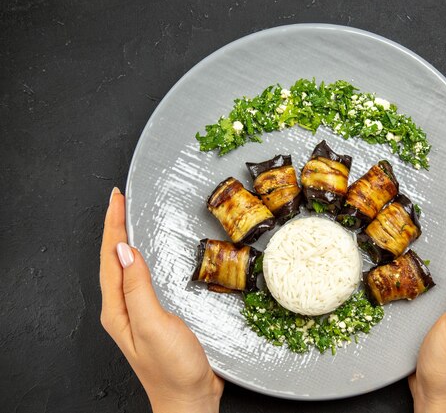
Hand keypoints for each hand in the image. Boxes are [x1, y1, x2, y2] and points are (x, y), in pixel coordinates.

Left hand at [100, 187, 223, 412]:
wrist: (189, 398)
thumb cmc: (172, 369)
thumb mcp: (153, 324)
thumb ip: (137, 287)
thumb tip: (124, 251)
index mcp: (117, 308)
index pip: (110, 257)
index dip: (112, 226)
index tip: (116, 200)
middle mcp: (123, 308)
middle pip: (113, 258)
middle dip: (114, 227)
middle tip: (118, 200)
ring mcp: (138, 312)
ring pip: (127, 267)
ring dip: (126, 240)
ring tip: (128, 218)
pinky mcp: (155, 315)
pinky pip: (143, 278)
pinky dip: (143, 258)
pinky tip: (149, 254)